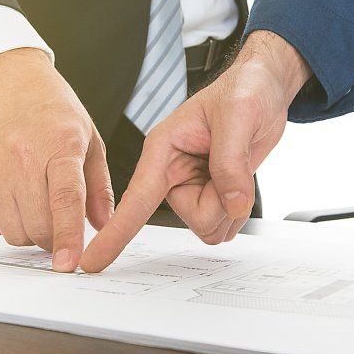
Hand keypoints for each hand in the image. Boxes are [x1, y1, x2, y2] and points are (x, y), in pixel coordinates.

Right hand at [0, 48, 111, 270]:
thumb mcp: (89, 138)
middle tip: (61, 230)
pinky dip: (6, 224)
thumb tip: (104, 225)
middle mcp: (22, 156)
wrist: (6, 81)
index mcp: (60, 145)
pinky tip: (16, 202)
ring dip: (30, 233)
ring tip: (38, 210)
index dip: (68, 237)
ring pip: (13, 230)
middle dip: (53, 239)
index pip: (64, 201)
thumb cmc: (52, 109)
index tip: (70, 265)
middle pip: (37, 224)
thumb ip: (99, 186)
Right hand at [81, 31, 309, 271]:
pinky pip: (223, 225)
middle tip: (235, 165)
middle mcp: (172, 173)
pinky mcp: (209, 196)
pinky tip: (240, 182)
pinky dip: (239, 210)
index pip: (136, 198)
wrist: (263, 91)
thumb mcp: (238, 116)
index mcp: (163, 149)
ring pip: (208, 225)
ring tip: (237, 169)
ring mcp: (191, 187)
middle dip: (220, 200)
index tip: (91, 261)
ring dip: (232, 206)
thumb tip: (231, 202)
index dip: (115, 233)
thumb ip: (230, 161)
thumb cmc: (243, 91)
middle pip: (192, 217)